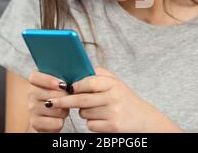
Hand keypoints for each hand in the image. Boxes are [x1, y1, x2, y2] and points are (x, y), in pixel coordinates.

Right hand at [27, 71, 70, 132]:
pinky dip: (61, 122)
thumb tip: (72, 83)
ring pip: (56, 109)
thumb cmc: (56, 96)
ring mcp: (32, 109)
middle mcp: (31, 94)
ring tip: (62, 109)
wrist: (46, 116)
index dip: (50, 81)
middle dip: (65, 98)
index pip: (36, 77)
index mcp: (35, 81)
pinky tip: (58, 119)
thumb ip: (62, 80)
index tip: (63, 85)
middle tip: (67, 98)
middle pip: (51, 94)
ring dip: (64, 111)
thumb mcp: (58, 85)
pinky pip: (56, 122)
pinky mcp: (35, 122)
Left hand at [47, 67, 182, 132]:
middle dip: (64, 102)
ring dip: (83, 113)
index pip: (89, 82)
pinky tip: (102, 119)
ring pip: (84, 113)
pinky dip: (92, 123)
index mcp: (113, 83)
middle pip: (81, 100)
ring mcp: (113, 112)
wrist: (146, 120)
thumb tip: (75, 72)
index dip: (75, 86)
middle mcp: (114, 96)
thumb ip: (98, 75)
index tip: (66, 87)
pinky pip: (91, 125)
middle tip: (52, 102)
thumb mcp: (116, 83)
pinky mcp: (113, 126)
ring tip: (95, 109)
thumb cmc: (126, 100)